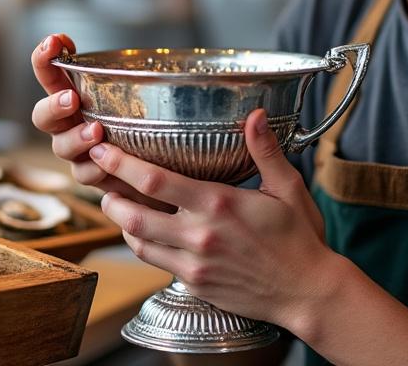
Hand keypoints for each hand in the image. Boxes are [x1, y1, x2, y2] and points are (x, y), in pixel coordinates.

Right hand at [29, 33, 171, 210]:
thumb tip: (170, 60)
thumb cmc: (151, 125)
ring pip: (60, 146)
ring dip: (75, 138)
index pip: (51, 75)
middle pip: (42, 115)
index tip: (54, 41)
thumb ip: (144, 79)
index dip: (44, 59)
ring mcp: (77, 152)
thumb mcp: (147, 97)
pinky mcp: (91, 176)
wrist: (164, 173)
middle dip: (53, 105)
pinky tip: (107, 165)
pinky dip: (94, 168)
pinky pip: (83, 174)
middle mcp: (70, 124)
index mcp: (76, 96)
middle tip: (72, 98)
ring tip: (96, 131)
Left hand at [89, 107, 330, 329]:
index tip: (103, 150)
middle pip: (134, 214)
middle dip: (109, 195)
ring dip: (121, 221)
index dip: (121, 164)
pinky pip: (155, 262)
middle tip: (99, 178)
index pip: (155, 181)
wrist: (307, 293)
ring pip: (137, 242)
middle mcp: (200, 234)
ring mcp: (194, 263)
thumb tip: (254, 114)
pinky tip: (144, 231)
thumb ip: (265, 151)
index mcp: (219, 204)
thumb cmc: (300, 238)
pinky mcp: (194, 284)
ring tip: (116, 203)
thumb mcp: (288, 188)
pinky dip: (141, 244)